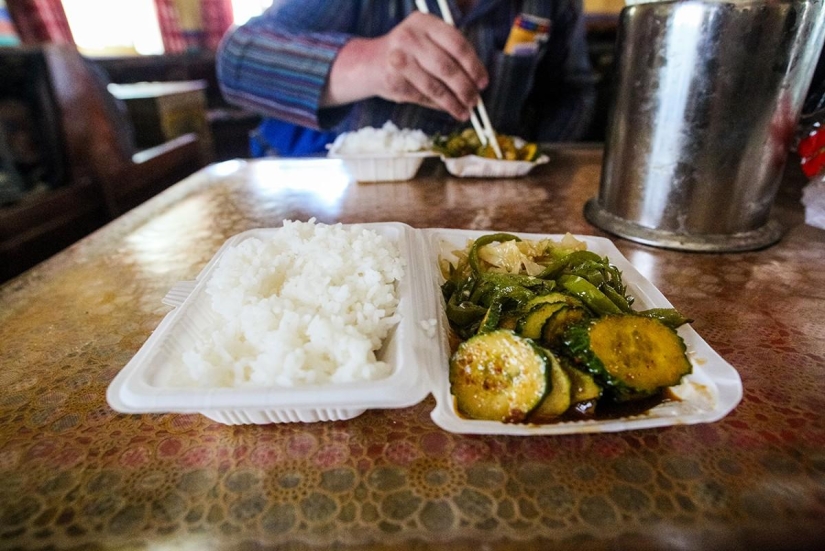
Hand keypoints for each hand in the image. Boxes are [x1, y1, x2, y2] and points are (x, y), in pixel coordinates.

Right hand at [323, 12, 488, 120]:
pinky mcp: (394, 81)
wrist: (371, 63)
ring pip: (435, 86)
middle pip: (447, 67)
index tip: (483, 82)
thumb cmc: (409, 52)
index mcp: (424, 22)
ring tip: (465, 111)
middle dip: (465, 88)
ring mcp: (399, 60)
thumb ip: (450, 52)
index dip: (473, 66)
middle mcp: (409, 38)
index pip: (457, 44)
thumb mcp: (427, 39)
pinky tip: (448, 109)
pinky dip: (439, 105)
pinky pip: (423, 97)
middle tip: (475, 100)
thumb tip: (477, 82)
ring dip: (453, 103)